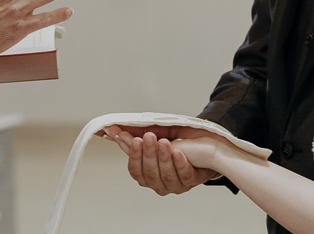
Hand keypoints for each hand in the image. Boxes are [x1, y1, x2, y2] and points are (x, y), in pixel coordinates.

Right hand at [102, 125, 216, 195]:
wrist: (203, 143)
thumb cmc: (175, 141)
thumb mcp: (154, 135)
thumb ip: (134, 135)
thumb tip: (110, 129)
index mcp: (147, 175)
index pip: (135, 171)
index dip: (134, 156)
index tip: (135, 140)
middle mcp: (159, 183)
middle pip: (150, 174)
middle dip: (149, 154)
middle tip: (149, 137)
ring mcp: (176, 184)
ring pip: (166, 176)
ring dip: (164, 158)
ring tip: (164, 142)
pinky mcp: (192, 180)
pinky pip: (184, 175)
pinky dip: (180, 163)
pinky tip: (178, 152)